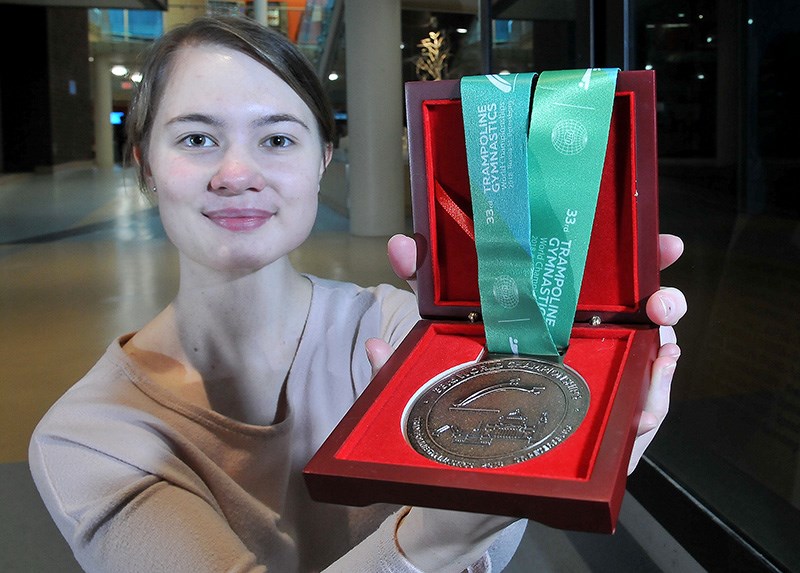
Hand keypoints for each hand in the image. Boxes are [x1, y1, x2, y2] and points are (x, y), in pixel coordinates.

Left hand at [367, 233, 687, 470]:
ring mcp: (601, 383)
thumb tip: (399, 244)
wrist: (465, 469)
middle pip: (641, 312)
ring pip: (653, 357)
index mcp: (556, 315)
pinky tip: (649, 393)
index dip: (635, 256)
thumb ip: (420, 287)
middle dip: (664, 294)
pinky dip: (655, 399)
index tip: (657, 239)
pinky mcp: (603, 425)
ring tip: (662, 340)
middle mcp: (588, 343)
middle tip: (659, 294)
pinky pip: (644, 411)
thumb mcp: (435, 338)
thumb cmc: (462, 394)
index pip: (604, 278)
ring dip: (666, 346)